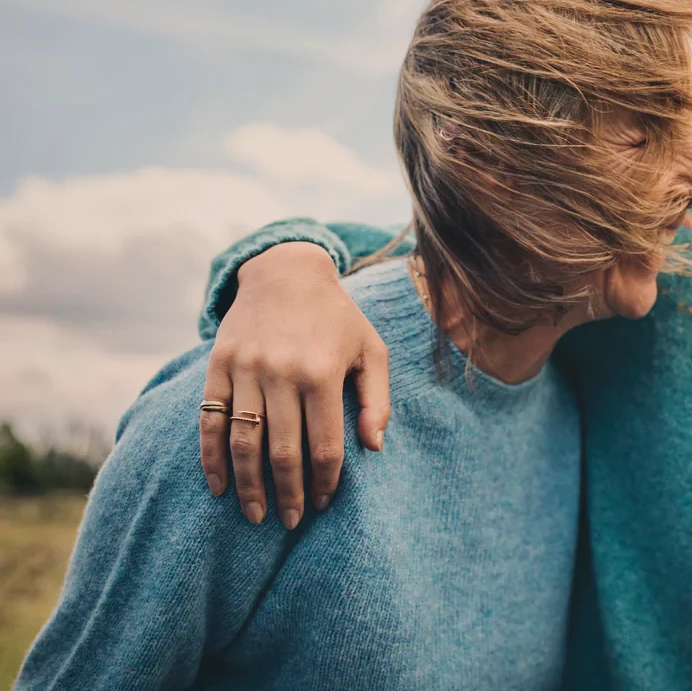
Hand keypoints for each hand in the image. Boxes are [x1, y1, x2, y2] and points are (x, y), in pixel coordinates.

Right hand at [200, 242, 389, 527]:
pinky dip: (211, 458)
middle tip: (292, 521)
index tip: (325, 503)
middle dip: (288, 494)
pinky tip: (220, 487)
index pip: (324, 444)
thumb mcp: (372, 349)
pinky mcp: (218, 366)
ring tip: (256, 515)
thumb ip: (377, 399)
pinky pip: (210, 421)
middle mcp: (282, 373)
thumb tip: (374, 447)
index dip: (326, 481)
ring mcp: (246, 370)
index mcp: (323, 372)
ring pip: (243, 442)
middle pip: (282, 451)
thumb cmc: (337, 317)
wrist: (285, 272)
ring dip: (249, 485)